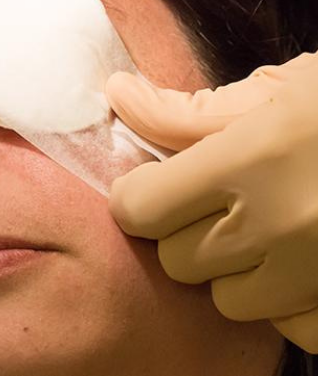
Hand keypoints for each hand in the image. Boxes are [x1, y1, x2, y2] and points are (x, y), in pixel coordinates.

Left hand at [105, 52, 317, 352]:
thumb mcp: (273, 91)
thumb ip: (185, 109)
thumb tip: (117, 94)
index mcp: (253, 161)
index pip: (141, 208)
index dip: (135, 195)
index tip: (148, 184)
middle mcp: (283, 227)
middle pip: (176, 257)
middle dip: (182, 227)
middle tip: (214, 198)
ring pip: (224, 297)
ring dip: (230, 266)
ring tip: (264, 226)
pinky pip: (284, 325)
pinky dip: (282, 299)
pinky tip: (302, 260)